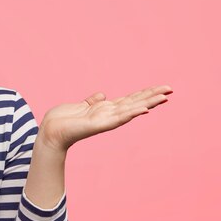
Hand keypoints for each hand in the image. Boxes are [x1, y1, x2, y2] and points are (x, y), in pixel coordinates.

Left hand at [39, 84, 172, 152]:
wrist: (50, 132)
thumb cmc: (63, 120)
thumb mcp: (80, 106)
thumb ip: (92, 101)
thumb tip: (102, 95)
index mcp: (105, 109)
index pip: (130, 100)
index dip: (144, 93)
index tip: (161, 88)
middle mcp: (108, 114)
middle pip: (135, 103)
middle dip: (152, 96)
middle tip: (170, 89)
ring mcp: (105, 120)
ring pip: (131, 109)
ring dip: (148, 103)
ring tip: (164, 97)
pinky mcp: (99, 125)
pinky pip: (118, 118)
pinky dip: (131, 113)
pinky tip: (144, 109)